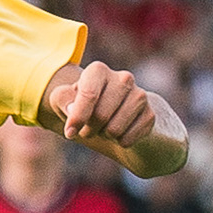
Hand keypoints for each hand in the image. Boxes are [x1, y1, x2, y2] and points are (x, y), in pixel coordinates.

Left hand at [52, 62, 186, 177]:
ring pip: (114, 130)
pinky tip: (118, 133)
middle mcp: (123, 78)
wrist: (112, 111)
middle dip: (89, 129)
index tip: (69, 133)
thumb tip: (72, 109)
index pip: (89, 95)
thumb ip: (61, 100)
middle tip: (88, 128)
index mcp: (99, 70)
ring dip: (104, 136)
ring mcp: (140, 96)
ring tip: (103, 128)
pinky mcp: (150, 114)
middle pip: (100, 116)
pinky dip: (118, 142)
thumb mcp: (63, 99)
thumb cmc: (82, 104)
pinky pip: (128, 139)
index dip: (77, 118)